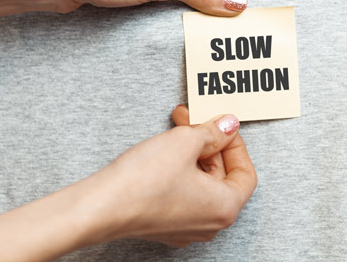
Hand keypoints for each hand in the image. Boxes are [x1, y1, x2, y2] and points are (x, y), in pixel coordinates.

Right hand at [81, 106, 256, 246]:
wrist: (101, 206)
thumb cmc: (144, 181)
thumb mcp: (186, 142)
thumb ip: (213, 132)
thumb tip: (228, 126)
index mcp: (225, 207)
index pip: (245, 173)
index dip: (235, 144)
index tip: (222, 126)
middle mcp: (209, 223)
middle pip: (223, 177)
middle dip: (209, 143)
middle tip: (194, 119)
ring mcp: (185, 226)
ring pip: (201, 183)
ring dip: (193, 153)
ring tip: (178, 129)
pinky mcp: (164, 224)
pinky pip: (183, 193)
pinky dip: (180, 169)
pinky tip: (166, 150)